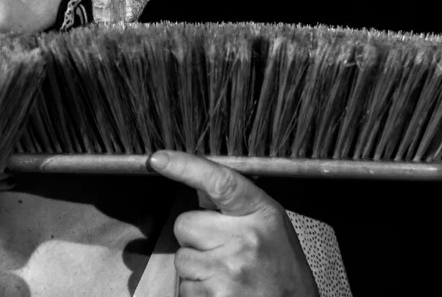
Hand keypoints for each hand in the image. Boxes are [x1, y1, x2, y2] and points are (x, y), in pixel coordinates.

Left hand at [150, 151, 318, 296]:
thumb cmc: (282, 270)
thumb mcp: (269, 226)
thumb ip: (235, 205)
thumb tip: (196, 185)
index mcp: (261, 214)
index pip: (220, 181)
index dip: (185, 166)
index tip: (159, 159)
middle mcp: (244, 239)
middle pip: (184, 223)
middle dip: (195, 237)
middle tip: (223, 251)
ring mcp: (227, 270)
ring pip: (181, 258)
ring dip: (196, 267)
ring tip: (227, 275)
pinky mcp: (213, 296)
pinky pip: (184, 286)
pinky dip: (197, 291)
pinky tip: (221, 290)